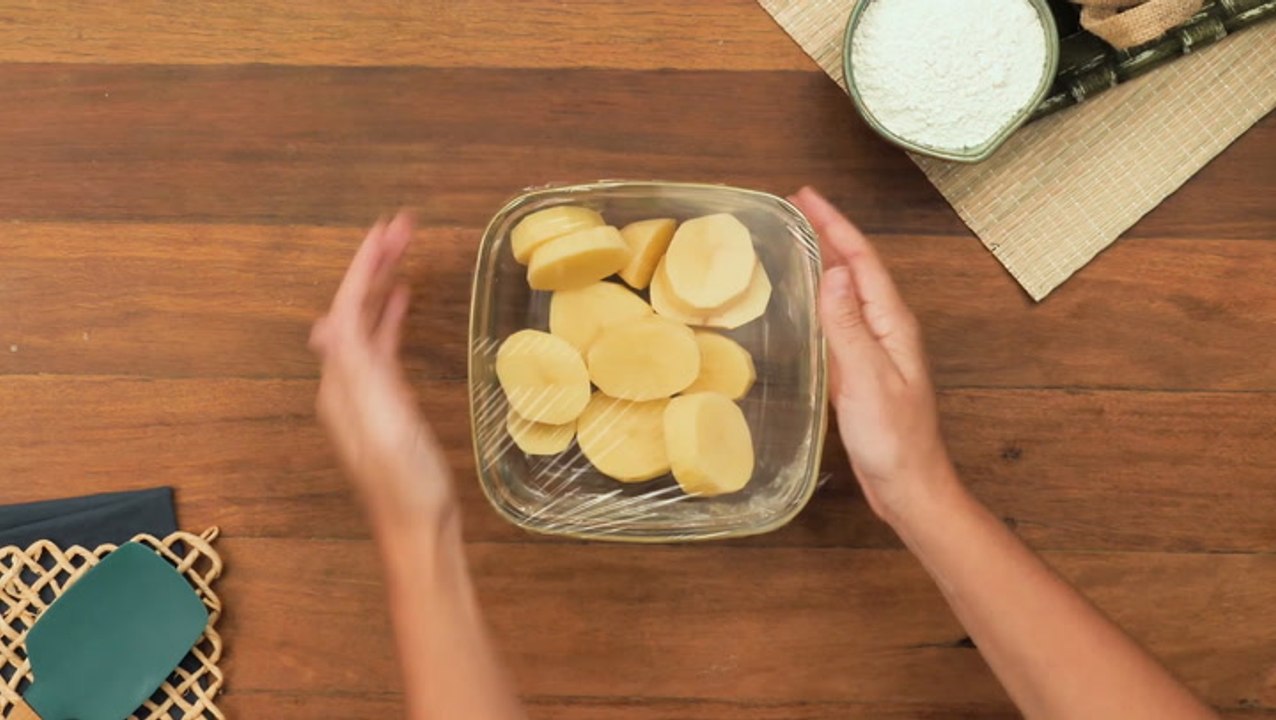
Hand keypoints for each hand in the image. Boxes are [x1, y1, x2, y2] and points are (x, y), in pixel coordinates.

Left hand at [309, 212, 454, 523]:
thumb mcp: (383, 421)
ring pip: (367, 322)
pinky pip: (382, 345)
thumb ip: (358, 371)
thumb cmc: (406, 480)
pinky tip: (403, 301)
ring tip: (404, 250)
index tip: (388, 227)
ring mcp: (365, 392)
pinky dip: (390, 317)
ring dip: (382, 284)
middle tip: (402, 226)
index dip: (365, 266)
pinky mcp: (386, 403)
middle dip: (373, 265)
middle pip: (353, 309)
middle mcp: (345, 382)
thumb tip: (330, 320)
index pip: (347, 308)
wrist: (419, 528)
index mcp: (341, 382)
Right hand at [789, 188, 957, 525]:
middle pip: (856, 268)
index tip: (805, 196)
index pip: (862, 260)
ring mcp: (876, 350)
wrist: (909, 487)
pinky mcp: (863, 370)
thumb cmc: (892, 440)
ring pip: (847, 292)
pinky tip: (803, 303)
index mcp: (892, 324)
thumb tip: (835, 271)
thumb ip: (848, 325)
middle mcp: (887, 329)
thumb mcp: (866, 379)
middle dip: (828, 233)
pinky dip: (820, 299)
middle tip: (793, 209)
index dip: (834, 225)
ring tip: (794, 241)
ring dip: (824, 262)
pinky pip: (839, 320)